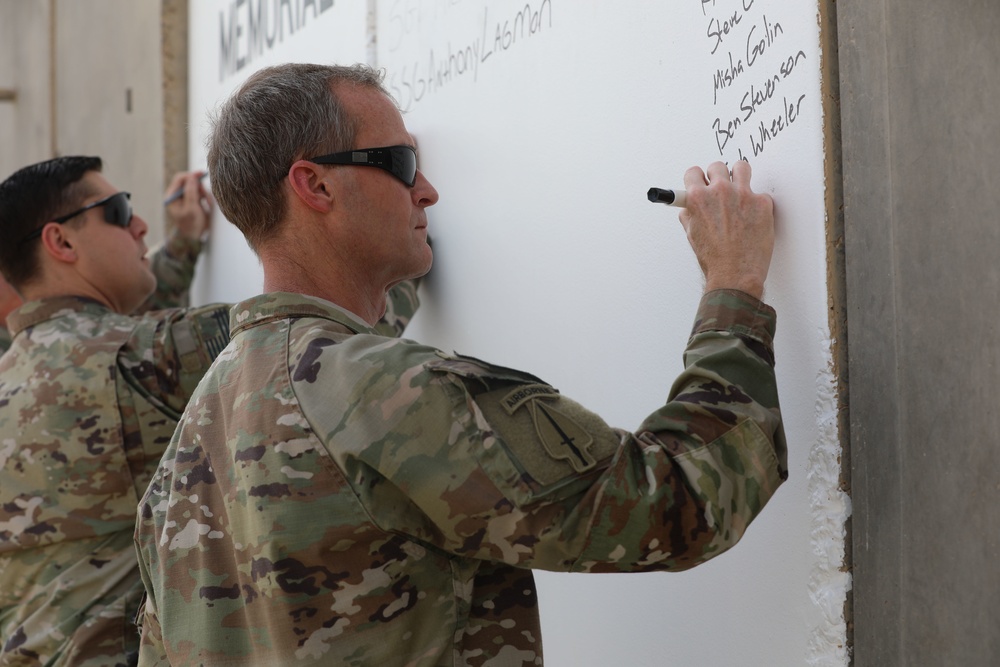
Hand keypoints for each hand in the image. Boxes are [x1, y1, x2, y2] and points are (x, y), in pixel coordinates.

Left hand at [164, 171, 213, 240]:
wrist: (194, 237)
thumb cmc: (191, 225)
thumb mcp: (191, 209)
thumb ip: (191, 192)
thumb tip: (192, 177)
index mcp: (172, 196)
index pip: (180, 178)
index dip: (191, 175)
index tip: (201, 175)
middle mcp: (177, 195)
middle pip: (189, 181)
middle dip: (199, 187)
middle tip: (205, 196)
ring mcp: (185, 197)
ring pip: (197, 187)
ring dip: (204, 193)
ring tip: (208, 204)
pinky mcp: (193, 200)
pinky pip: (201, 193)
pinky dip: (206, 197)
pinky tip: (208, 206)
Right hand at [678, 160, 773, 298]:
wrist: (735, 274)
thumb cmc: (714, 259)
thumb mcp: (692, 235)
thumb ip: (690, 215)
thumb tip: (689, 208)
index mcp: (698, 198)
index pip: (693, 172)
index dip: (697, 178)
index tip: (701, 182)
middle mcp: (720, 192)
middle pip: (717, 166)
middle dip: (717, 176)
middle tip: (721, 187)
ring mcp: (743, 195)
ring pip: (742, 167)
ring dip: (739, 175)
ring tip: (740, 188)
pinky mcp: (762, 203)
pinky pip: (760, 193)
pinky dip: (756, 203)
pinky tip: (753, 217)